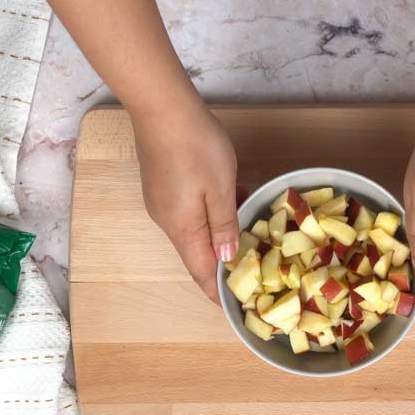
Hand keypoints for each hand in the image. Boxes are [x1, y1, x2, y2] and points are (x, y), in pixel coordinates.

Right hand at [133, 106, 237, 302]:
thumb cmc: (196, 146)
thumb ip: (224, 226)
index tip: (233, 307)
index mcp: (182, 228)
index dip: (216, 291)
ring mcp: (162, 202)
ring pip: (196, 229)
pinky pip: (190, 211)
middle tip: (252, 271)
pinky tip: (233, 199)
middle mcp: (167, 221)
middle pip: (196, 253)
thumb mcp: (221, 188)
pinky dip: (212, 213)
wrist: (162, 107)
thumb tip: (225, 260)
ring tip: (250, 233)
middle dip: (222, 264)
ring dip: (221, 234)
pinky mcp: (162, 185)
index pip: (199, 272)